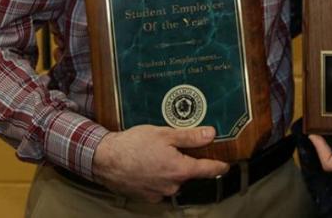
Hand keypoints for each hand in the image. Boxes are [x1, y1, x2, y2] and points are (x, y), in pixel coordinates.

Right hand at [91, 125, 228, 202]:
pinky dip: (158, 177)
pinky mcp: (146, 197)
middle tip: (177, 148)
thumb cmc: (134, 144)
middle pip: (188, 174)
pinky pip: (160, 187)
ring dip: (171, 170)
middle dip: (187, 163)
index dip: (219, 166)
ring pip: (174, 181)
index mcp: (180, 170)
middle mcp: (172, 186)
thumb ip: (190, 137)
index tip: (226, 164)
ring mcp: (159, 194)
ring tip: (159, 155)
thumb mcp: (164, 134)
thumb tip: (211, 134)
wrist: (105, 159)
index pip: (208, 170)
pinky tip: (149, 165)